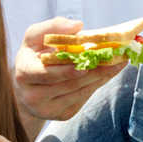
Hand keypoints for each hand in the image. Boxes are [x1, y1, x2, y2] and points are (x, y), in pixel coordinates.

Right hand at [13, 17, 127, 122]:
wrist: (26, 87)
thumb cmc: (33, 57)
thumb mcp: (34, 38)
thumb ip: (52, 27)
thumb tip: (77, 26)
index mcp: (24, 74)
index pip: (46, 73)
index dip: (65, 70)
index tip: (85, 64)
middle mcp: (33, 96)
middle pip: (69, 84)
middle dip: (94, 70)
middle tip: (115, 57)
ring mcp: (48, 109)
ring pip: (79, 92)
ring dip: (101, 77)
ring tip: (118, 62)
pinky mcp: (62, 115)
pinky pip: (83, 98)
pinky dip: (96, 84)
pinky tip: (107, 73)